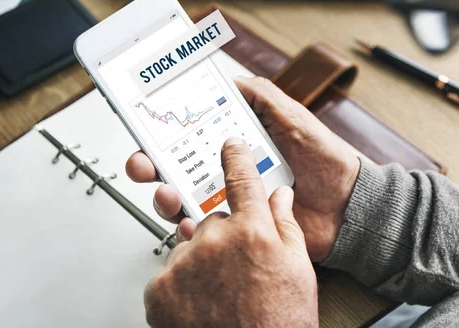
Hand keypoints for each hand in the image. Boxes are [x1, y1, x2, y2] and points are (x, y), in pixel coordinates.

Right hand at [126, 77, 359, 261]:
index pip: (189, 134)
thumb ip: (262, 97)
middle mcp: (227, 171)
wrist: (347, 205)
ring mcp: (231, 200)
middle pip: (175, 167)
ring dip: (164, 196)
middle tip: (143, 162)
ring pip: (182, 199)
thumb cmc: (325, 159)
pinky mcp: (239, 227)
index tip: (146, 124)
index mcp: (236, 142)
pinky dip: (190, 228)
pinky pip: (205, 230)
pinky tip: (189, 222)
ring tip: (168, 193)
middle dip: (149, 164)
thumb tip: (229, 79)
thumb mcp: (294, 118)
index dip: (163, 130)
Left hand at [144, 138, 317, 326]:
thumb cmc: (280, 321)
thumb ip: (285, 223)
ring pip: (190, 247)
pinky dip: (181, 284)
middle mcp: (215, 241)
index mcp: (252, 230)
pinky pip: (169, 272)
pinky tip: (202, 302)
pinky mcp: (160, 288)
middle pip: (212, 220)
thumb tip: (280, 195)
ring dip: (201, 261)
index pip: (241, 179)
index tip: (230, 147)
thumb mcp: (298, 268)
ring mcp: (185, 264)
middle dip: (222, 236)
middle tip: (237, 266)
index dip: (235, 159)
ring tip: (221, 291)